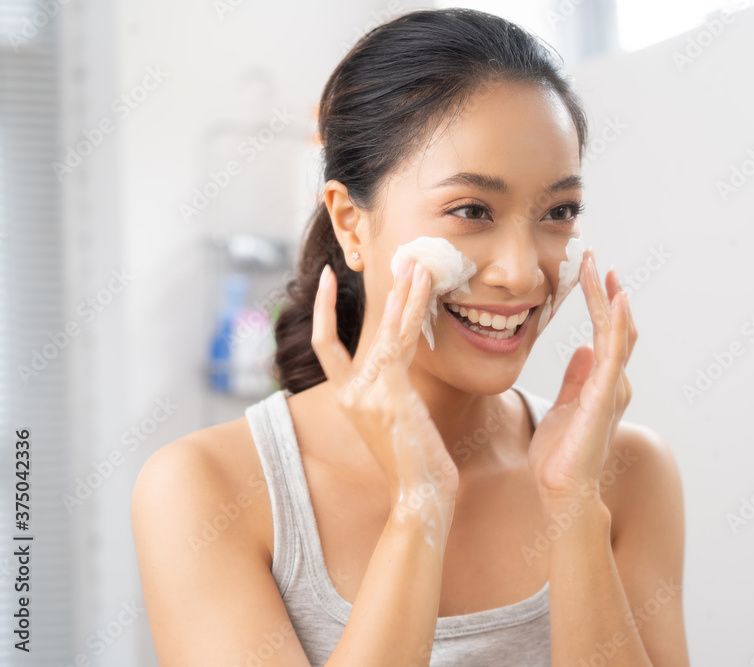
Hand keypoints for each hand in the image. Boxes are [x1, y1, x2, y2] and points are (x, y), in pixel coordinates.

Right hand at [311, 256, 459, 523]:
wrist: (419, 495)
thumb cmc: (415, 463)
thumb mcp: (395, 424)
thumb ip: (389, 395)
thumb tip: (400, 371)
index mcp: (348, 399)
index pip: (325, 347)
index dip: (321, 311)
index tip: (326, 280)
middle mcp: (350, 392)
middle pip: (355, 328)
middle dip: (376, 294)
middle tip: (392, 259)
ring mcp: (367, 391)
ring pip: (383, 330)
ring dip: (402, 294)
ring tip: (416, 263)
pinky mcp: (390, 391)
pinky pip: (401, 340)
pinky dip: (412, 311)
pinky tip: (422, 288)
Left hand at [527, 249, 637, 505]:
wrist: (560, 492)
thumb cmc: (560, 457)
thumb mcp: (563, 408)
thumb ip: (575, 379)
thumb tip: (581, 349)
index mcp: (601, 383)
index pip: (606, 333)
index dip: (602, 302)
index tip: (592, 272)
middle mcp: (612, 383)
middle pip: (616, 328)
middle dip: (607, 292)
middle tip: (595, 258)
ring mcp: (611, 389)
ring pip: (616, 334)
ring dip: (610, 299)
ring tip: (602, 268)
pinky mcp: (603, 398)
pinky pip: (613, 355)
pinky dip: (618, 326)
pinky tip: (618, 301)